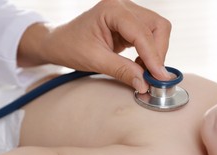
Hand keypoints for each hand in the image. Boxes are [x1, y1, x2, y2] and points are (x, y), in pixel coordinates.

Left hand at [18, 0, 171, 91]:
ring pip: (157, 30)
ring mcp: (127, 13)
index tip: (158, 77)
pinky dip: (149, 53)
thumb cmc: (70, 47)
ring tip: (143, 72)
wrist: (58, 43)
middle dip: (158, 53)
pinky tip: (140, 66)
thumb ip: (122, 70)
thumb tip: (144, 84)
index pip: (142, 32)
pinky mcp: (128, 24)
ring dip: (155, 53)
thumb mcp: (95, 60)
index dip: (153, 56)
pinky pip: (148, 36)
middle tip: (152, 77)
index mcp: (111, 9)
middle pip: (157, 26)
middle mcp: (123, 6)